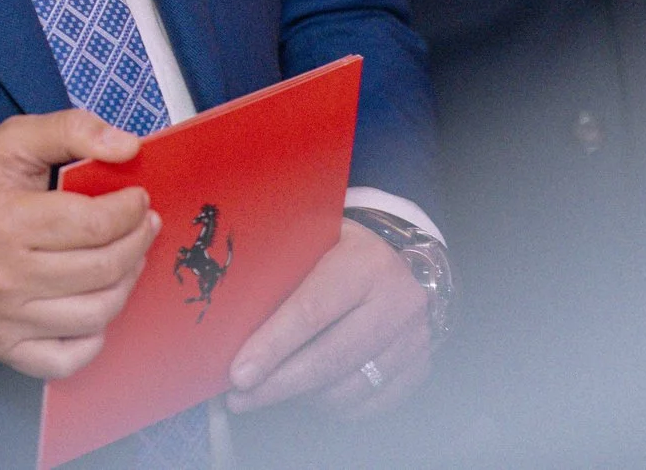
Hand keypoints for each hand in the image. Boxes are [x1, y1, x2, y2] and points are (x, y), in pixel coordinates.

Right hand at [0, 109, 159, 380]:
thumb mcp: (9, 140)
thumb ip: (70, 129)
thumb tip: (128, 147)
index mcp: (7, 220)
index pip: (95, 224)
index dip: (131, 209)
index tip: (138, 198)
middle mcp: (5, 276)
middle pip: (102, 269)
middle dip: (138, 242)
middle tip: (144, 224)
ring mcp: (4, 318)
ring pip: (96, 314)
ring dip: (126, 284)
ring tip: (127, 258)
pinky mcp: (2, 346)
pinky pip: (67, 359)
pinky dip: (94, 337)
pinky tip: (95, 305)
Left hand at [228, 218, 431, 416]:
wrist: (396, 259)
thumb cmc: (337, 249)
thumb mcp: (311, 239)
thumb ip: (280, 269)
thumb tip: (225, 318)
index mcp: (364, 261)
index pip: (311, 311)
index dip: (272, 346)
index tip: (238, 374)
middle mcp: (398, 299)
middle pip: (330, 357)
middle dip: (279, 384)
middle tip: (241, 398)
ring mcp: (415, 336)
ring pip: (349, 388)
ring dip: (303, 398)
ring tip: (270, 391)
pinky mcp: (421, 365)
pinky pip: (371, 403)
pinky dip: (334, 406)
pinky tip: (308, 394)